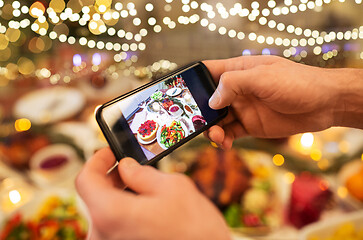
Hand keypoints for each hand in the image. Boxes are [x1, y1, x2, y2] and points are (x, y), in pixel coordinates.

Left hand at [76, 148, 230, 239]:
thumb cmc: (195, 230)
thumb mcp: (173, 187)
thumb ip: (142, 174)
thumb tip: (126, 167)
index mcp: (111, 213)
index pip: (85, 180)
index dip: (96, 160)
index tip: (110, 153)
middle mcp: (103, 235)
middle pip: (94, 196)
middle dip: (111, 177)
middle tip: (130, 166)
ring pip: (105, 212)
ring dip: (119, 194)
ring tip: (142, 185)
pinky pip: (114, 226)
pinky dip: (124, 211)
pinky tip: (144, 206)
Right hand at [203, 55, 350, 148]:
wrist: (324, 104)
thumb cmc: (297, 83)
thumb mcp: (262, 77)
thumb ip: (233, 84)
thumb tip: (211, 100)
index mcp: (238, 70)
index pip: (208, 72)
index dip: (192, 80)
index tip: (178, 94)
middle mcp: (237, 90)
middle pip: (208, 100)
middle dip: (199, 112)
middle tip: (193, 123)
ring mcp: (243, 108)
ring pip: (216, 120)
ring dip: (211, 129)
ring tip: (216, 136)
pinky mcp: (250, 125)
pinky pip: (230, 134)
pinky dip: (224, 140)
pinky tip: (225, 144)